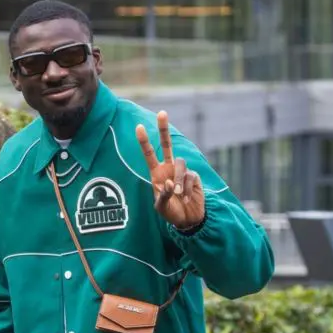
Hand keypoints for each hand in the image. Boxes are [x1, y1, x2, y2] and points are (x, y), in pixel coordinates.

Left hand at [136, 111, 204, 229]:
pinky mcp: (194, 176)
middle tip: (162, 113)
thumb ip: (162, 195)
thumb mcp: (161, 207)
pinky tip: (187, 198)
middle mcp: (169, 168)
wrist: (188, 220)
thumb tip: (169, 183)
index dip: (144, 141)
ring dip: (178, 179)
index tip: (139, 127)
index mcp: (157, 173)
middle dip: (164, 129)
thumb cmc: (171, 212)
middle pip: (167, 144)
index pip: (149, 154)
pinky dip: (187, 188)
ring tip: (179, 195)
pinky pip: (190, 176)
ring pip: (180, 163)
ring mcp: (182, 171)